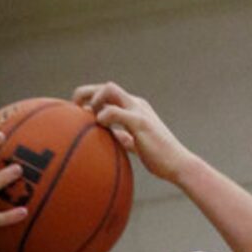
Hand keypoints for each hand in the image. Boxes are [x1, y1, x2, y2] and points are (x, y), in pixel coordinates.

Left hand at [72, 83, 190, 183]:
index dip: (91, 97)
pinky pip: (116, 111)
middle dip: (86, 92)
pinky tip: (99, 125)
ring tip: (86, 116)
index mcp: (134, 107)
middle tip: (73, 108)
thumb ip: (124, 138)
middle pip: (106, 86)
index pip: (109, 92)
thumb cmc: (159, 158)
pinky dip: (104, 115)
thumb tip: (111, 139)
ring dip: (93, 99)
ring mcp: (139, 110)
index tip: (78, 111)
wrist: (178, 165)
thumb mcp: (138, 145)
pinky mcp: (141, 122)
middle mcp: (136, 103)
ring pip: (109, 90)